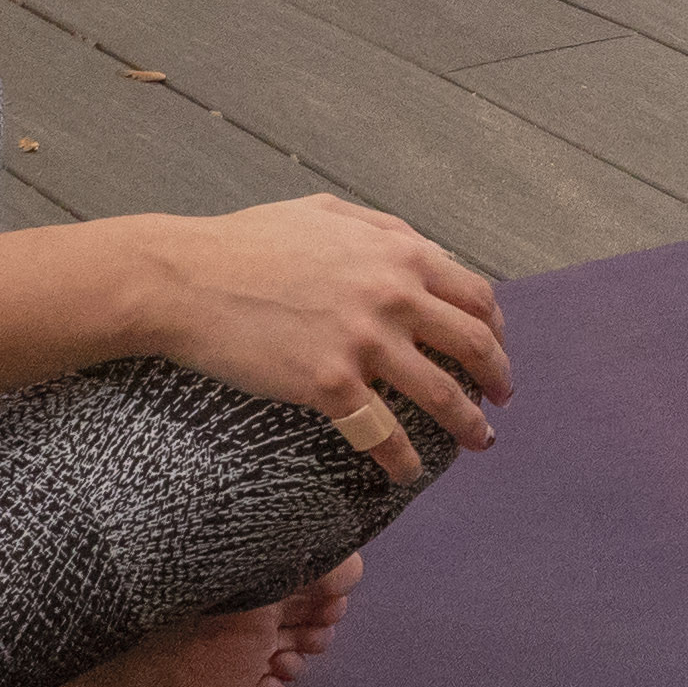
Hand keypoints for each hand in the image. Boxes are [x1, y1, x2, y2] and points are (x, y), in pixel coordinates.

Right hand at [139, 195, 509, 473]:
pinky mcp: (329, 384)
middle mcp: (393, 294)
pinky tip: (407, 472)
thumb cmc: (248, 243)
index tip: (494, 350)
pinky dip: (403, 460)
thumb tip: (419, 250)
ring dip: (470, 425)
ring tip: (480, 442)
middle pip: (474, 345)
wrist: (186, 279)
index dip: (494, 328)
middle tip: (501, 399)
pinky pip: (383, 433)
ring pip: (441, 395)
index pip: (474, 295)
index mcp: (398, 252)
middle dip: (498, 378)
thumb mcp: (326, 214)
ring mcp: (363, 341)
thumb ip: (381, 229)